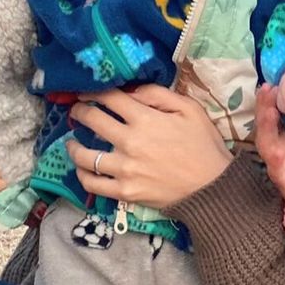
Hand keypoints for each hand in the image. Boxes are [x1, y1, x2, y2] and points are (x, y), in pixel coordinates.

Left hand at [66, 84, 232, 208]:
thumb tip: (131, 92)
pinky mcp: (124, 192)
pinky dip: (82, 174)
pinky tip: (82, 168)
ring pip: (84, 155)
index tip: (87, 93)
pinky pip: (92, 184)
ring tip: (71, 142)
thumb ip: (159, 95)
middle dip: (79, 112)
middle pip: (92, 121)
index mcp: (145, 119)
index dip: (93, 92)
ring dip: (73, 145)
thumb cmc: (204, 145)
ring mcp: (124, 169)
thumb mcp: (190, 109)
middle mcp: (130, 142)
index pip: (109, 98)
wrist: (212, 187)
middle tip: (77, 111)